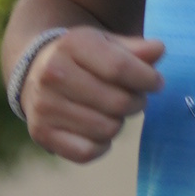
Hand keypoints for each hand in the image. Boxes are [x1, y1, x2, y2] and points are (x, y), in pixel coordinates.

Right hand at [23, 28, 164, 163]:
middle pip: (118, 102)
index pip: (120, 68)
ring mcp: (45, 106)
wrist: (36, 71)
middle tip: (134, 98)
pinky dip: (101, 145)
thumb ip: (135, 49)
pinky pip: (87, 152)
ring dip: (118, 123)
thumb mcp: (107, 43)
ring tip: (112, 111)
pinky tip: (98, 130)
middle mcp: (53, 74)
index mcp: (72, 45)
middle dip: (136, 102)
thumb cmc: (83, 58)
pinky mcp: (41, 132)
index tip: (156, 82)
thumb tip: (159, 50)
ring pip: (107, 129)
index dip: (147, 79)